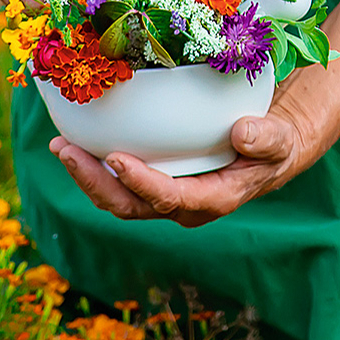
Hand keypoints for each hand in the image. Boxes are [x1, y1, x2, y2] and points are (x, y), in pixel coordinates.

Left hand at [47, 92, 325, 227]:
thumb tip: (242, 134)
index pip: (168, 198)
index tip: (115, 157)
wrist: (268, 148)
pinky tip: (75, 140)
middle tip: (66, 151)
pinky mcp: (153, 181)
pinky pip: (117, 181)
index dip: (140, 182)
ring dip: (86, 175)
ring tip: (60, 146)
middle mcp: (181, 205)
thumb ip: (266, 138)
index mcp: (211, 199)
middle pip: (129, 205)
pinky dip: (94, 165)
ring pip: (116, 197)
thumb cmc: (273, 143)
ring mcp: (163, 196)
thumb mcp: (279, 139)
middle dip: (94, 182)